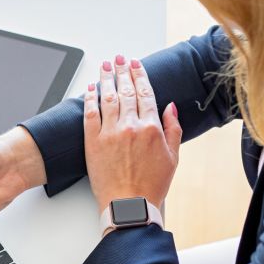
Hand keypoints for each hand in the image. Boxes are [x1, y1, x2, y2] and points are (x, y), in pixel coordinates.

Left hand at [84, 56, 181, 213]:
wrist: (129, 205)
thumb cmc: (151, 185)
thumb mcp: (173, 156)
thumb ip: (173, 128)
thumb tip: (170, 106)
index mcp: (151, 128)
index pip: (145, 93)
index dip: (139, 75)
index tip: (135, 64)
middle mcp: (130, 126)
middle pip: (125, 91)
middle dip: (122, 71)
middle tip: (118, 58)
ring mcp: (110, 133)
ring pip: (107, 98)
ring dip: (106, 78)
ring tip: (105, 66)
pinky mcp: (93, 142)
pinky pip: (90, 114)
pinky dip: (90, 98)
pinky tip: (91, 88)